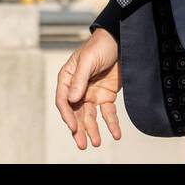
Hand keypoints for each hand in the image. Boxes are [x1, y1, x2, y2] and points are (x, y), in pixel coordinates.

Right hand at [55, 28, 123, 148]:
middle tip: (82, 144)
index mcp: (68, 79)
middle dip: (79, 129)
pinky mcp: (107, 96)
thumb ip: (80, 79)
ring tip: (96, 143)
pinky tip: (116, 134)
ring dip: (93, 130)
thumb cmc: (100, 46)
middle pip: (76, 113)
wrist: (121, 40)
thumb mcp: (88, 60)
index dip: (68, 115)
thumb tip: (72, 100)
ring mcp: (92, 94)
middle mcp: (78, 89)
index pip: (64, 101)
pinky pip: (108, 113)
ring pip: (90, 117)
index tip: (74, 127)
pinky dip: (111, 124)